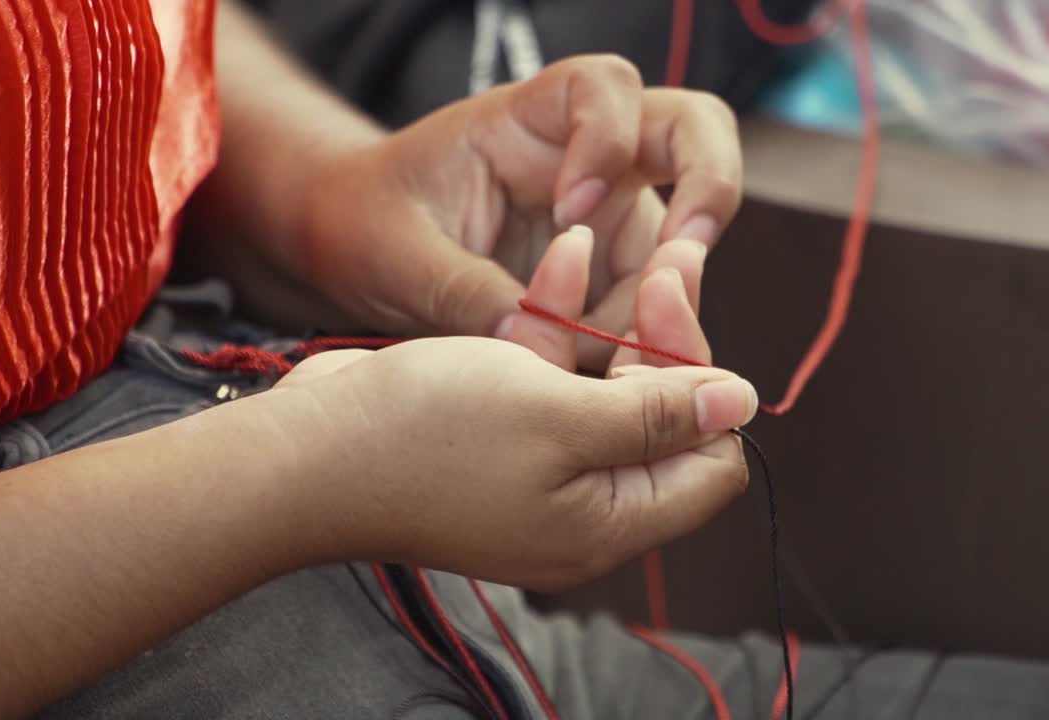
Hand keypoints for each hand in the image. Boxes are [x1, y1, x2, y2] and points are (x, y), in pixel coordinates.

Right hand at [268, 231, 751, 590]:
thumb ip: (658, 412)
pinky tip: (557, 258)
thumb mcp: (558, 416)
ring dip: (602, 319)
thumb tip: (743, 404)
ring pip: (604, 390)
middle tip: (658, 266)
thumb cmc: (429, 436)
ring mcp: (537, 474)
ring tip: (589, 242)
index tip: (673, 314)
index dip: (706, 387)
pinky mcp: (498, 440)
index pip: (713, 462)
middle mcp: (583, 507)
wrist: (305, 453)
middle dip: (658, 341)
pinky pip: (549, 384)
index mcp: (611, 521)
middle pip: (663, 421)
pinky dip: (552, 327)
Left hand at [302, 55, 741, 368]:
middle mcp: (588, 157)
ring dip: (660, 299)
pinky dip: (638, 336)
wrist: (358, 250)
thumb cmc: (372, 224)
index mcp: (528, 118)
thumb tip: (534, 346)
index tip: (570, 210)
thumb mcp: (403, 255)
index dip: (608, 141)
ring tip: (596, 353)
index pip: (606, 89)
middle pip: (696, 135)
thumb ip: (467, 293)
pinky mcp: (611, 270)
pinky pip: (652, 302)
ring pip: (682, 241)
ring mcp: (611, 213)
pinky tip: (592, 367)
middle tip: (680, 264)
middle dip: (708, 193)